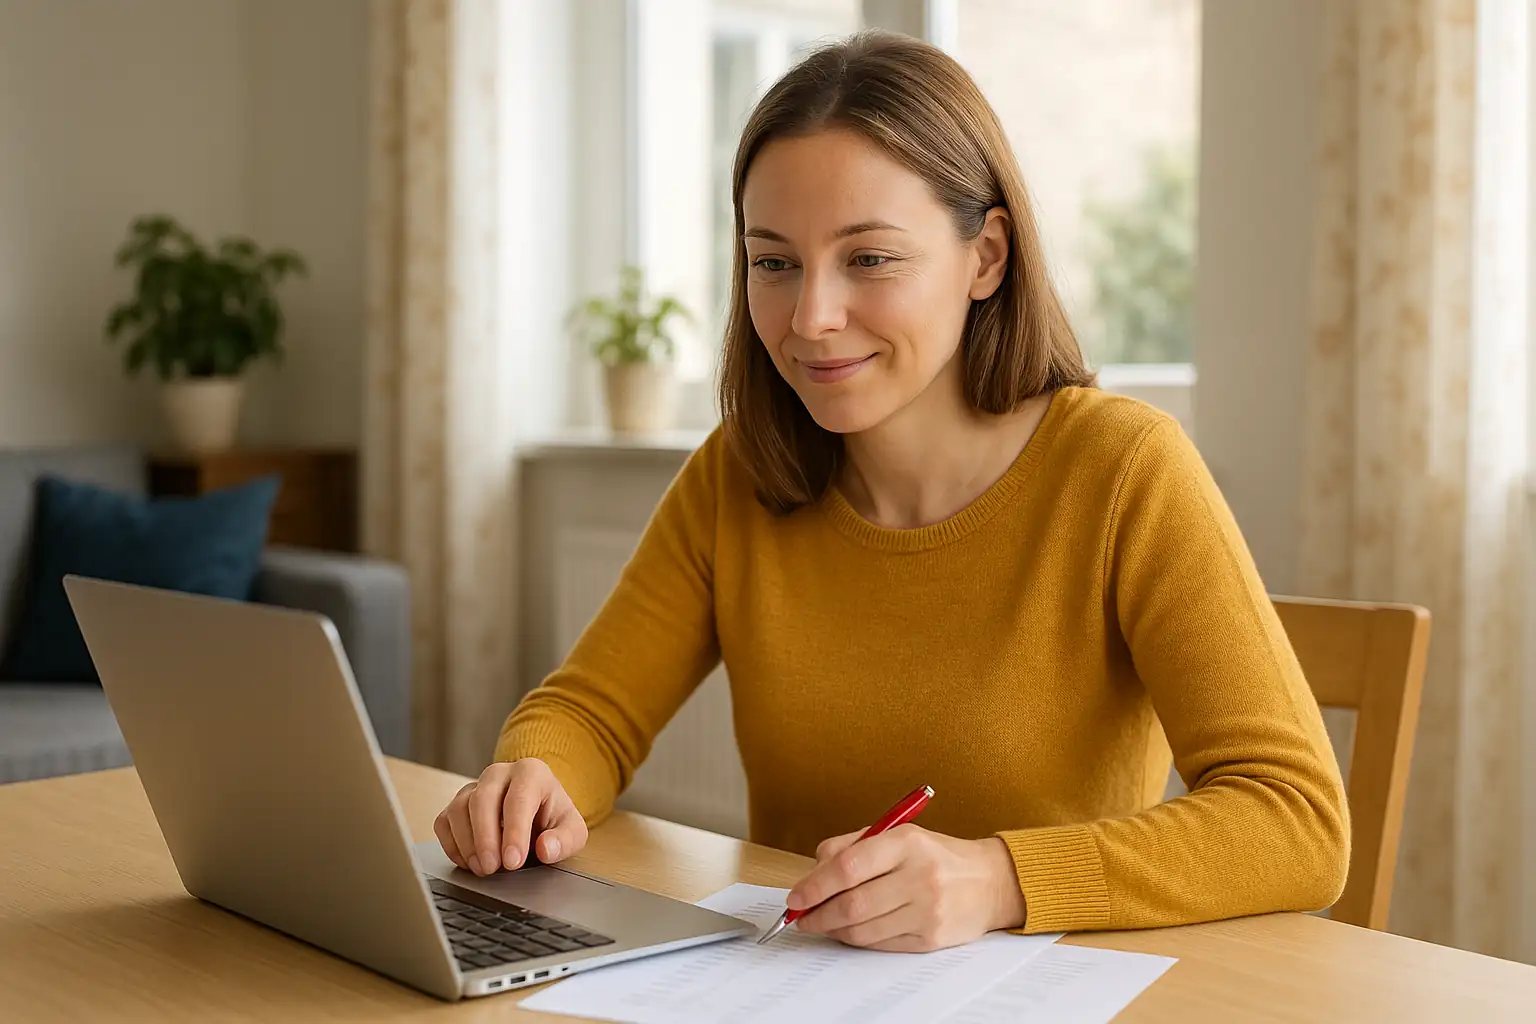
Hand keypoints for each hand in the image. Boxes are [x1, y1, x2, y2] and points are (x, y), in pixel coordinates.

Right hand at [433, 758, 588, 876]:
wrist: (537, 812)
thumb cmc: (552, 818)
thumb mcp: (571, 830)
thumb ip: (564, 840)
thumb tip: (546, 849)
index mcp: (531, 773)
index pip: (519, 799)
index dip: (514, 831)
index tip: (513, 861)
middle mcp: (499, 774)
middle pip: (482, 799)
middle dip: (485, 837)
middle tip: (492, 869)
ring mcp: (475, 787)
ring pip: (459, 809)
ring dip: (467, 843)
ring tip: (482, 869)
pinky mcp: (457, 804)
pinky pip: (444, 821)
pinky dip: (452, 845)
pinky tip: (469, 863)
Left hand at [787, 824, 1026, 951]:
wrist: (990, 881)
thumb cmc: (936, 856)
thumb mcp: (898, 834)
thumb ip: (853, 846)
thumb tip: (813, 872)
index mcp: (907, 843)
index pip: (848, 867)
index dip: (815, 886)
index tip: (795, 897)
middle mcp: (919, 877)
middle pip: (852, 904)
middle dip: (818, 914)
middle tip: (801, 917)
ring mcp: (927, 911)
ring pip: (863, 930)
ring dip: (834, 930)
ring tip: (823, 923)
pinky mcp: (930, 939)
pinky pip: (881, 945)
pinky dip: (858, 940)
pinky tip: (850, 931)